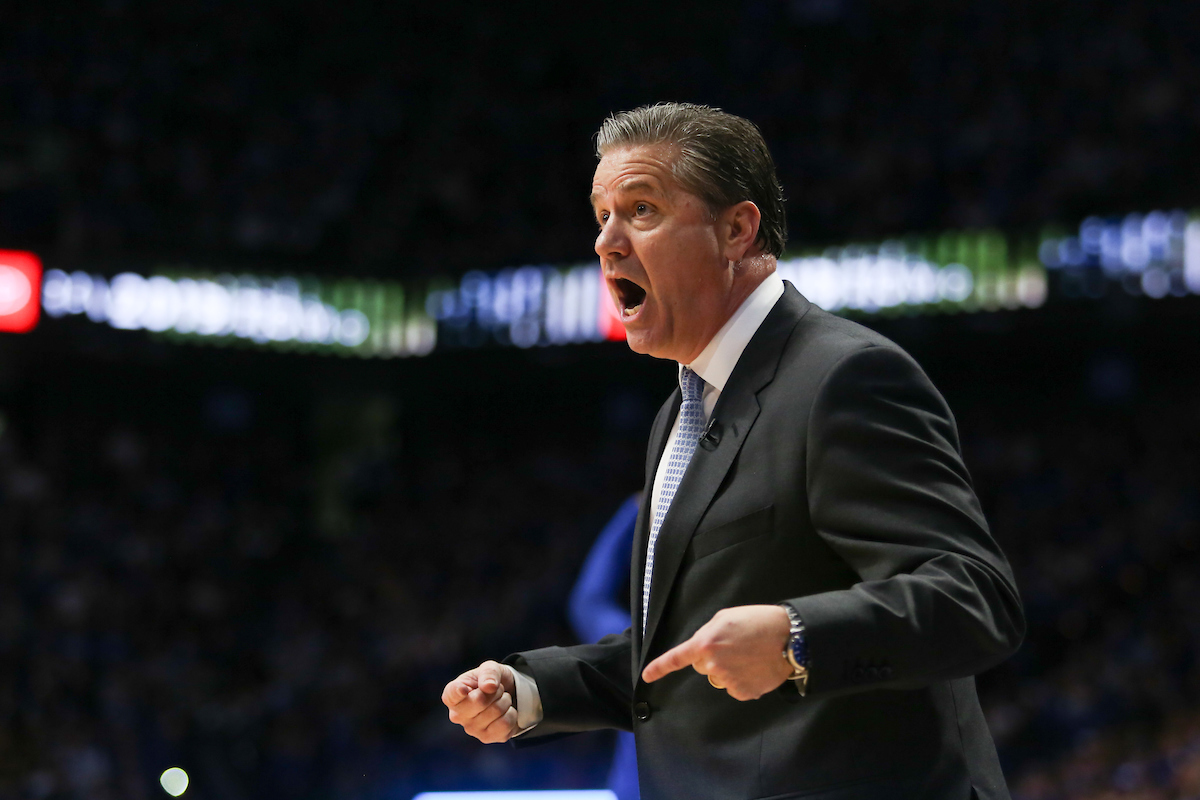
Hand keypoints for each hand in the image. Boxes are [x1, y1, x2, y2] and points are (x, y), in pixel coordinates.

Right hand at [442, 660, 519, 742]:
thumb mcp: (490, 668)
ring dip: (505, 700)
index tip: (464, 689)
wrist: (506, 695)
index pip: (451, 695)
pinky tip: (504, 712)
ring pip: (496, 711)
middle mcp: (458, 715)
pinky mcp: (487, 738)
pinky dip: (511, 713)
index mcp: (453, 694)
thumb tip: (489, 686)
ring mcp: (471, 729)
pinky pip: (506, 724)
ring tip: (500, 700)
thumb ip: (488, 672)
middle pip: (480, 701)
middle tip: (496, 690)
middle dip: (495, 691)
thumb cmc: (490, 680)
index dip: (457, 692)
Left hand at [642, 605, 793, 700]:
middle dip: (713, 658)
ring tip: (750, 654)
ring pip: (720, 677)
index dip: (659, 668)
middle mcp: (712, 664)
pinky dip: (743, 680)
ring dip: (729, 669)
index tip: (646, 677)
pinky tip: (756, 667)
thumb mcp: (726, 617)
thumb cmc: (758, 622)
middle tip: (735, 645)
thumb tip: (703, 649)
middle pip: (702, 666)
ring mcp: (727, 681)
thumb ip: (708, 633)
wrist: (789, 638)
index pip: (677, 658)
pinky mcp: (743, 692)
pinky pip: (735, 687)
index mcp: (705, 643)